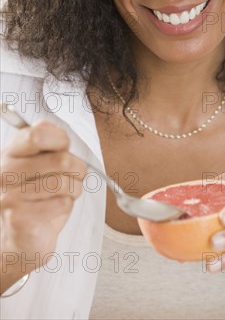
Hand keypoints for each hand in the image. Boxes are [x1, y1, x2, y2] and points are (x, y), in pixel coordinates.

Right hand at [0, 120, 87, 292]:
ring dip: (75, 189)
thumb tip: (46, 124)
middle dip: (78, 169)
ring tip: (68, 193)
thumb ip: (45, 142)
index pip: (37, 134)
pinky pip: (61, 203)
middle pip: (61, 159)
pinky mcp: (20, 218)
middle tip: (76, 176)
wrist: (22, 239)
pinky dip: (67, 206)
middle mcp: (5, 172)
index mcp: (11, 153)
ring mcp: (10, 196)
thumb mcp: (41, 164)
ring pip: (63, 182)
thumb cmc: (37, 197)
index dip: (61, 140)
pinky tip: (57, 208)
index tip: (64, 148)